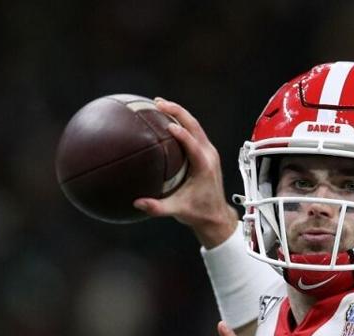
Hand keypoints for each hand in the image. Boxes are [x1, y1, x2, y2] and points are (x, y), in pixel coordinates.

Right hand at [134, 98, 239, 247]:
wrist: (216, 215)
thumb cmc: (199, 212)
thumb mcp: (177, 211)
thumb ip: (157, 207)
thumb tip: (138, 203)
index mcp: (204, 167)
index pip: (193, 144)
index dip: (181, 134)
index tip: (167, 125)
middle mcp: (209, 155)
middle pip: (194, 126)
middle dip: (177, 111)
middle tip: (158, 103)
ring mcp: (209, 152)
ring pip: (195, 125)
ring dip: (179, 112)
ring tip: (160, 103)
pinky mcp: (207, 152)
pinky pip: (195, 131)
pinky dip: (182, 121)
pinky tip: (167, 117)